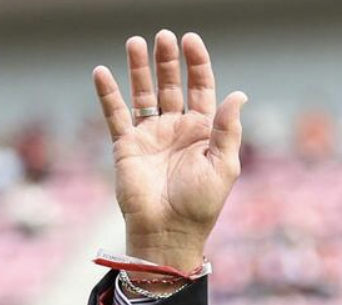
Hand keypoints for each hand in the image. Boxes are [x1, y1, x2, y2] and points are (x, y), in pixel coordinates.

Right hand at [93, 30, 245, 272]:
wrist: (169, 231)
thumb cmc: (201, 204)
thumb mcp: (224, 165)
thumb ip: (228, 129)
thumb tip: (239, 94)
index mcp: (204, 132)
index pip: (202, 89)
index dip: (197, 65)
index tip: (192, 41)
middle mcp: (177, 129)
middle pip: (171, 85)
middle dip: (168, 61)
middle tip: (164, 36)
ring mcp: (151, 136)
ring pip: (143, 94)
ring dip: (140, 69)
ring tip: (136, 42)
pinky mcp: (126, 146)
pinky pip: (115, 115)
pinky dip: (108, 94)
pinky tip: (102, 72)